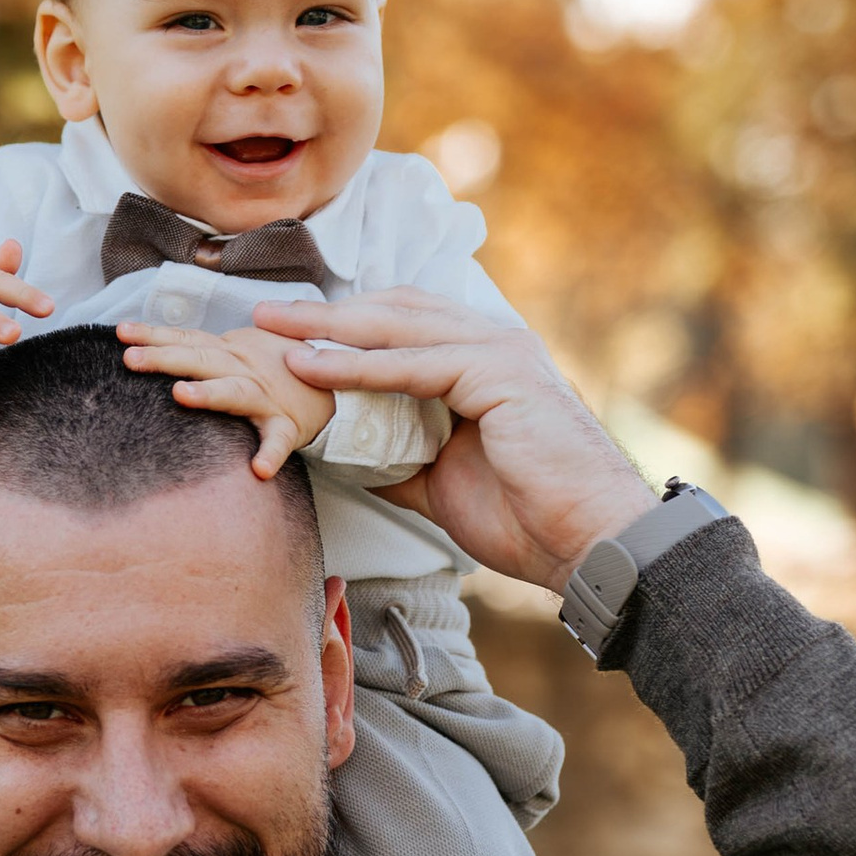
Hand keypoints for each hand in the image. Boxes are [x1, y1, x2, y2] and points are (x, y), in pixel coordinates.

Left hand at [117, 315, 338, 478]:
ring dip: (209, 393)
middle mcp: (243, 368)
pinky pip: (278, 440)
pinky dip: (270, 454)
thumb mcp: (241, 349)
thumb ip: (205, 346)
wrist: (334, 380)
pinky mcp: (287, 424)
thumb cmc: (277, 368)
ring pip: (234, 392)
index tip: (120, 333)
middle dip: (164, 358)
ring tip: (181, 396)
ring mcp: (265, 396)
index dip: (153, 335)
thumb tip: (159, 338)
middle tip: (131, 359)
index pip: (186, 339)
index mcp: (228, 352)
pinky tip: (257, 471)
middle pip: (199, 358)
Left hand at [252, 292, 652, 588]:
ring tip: (277, 330)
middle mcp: (494, 342)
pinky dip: (360, 366)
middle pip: (394, 312)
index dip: (345, 324)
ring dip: (331, 329)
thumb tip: (346, 460)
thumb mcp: (442, 484)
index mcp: (485, 360)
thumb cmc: (527, 518)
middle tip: (267, 315)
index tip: (289, 333)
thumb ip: (397, 461)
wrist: (588, 543)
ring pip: (399, 329)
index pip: (403, 323)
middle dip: (326, 313)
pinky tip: (315, 367)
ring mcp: (500, 353)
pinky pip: (414, 366)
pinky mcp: (501, 375)